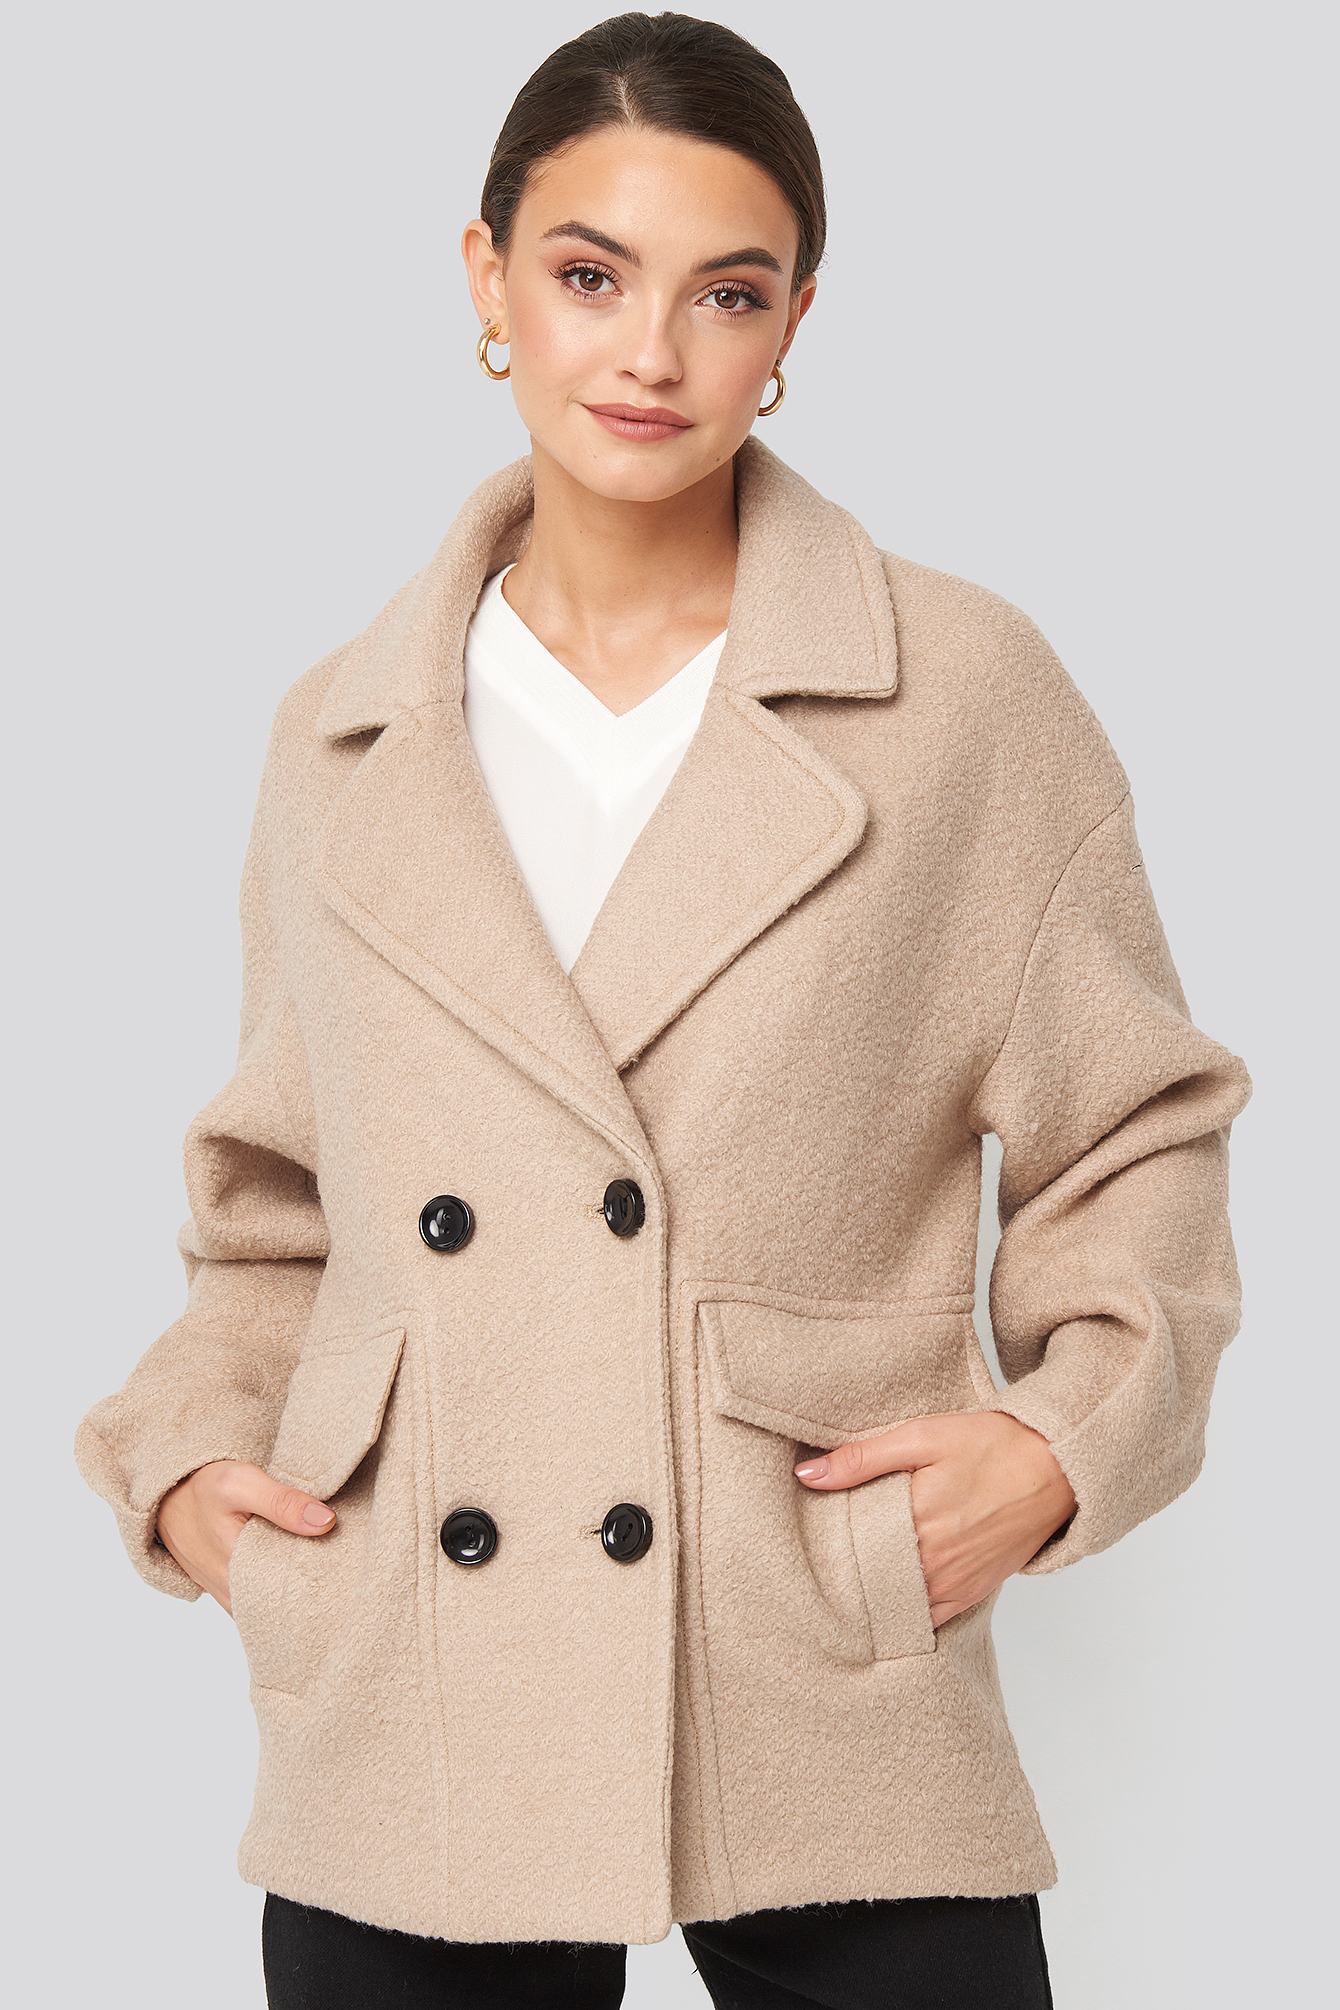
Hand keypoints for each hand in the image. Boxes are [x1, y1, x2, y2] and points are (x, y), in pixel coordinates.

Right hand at [156, 1460, 336, 1614]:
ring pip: (277, 1602)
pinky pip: (264, 1598)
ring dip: (300, 1585)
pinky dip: (283, 1583)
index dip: (326, 1579)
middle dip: (318, 1584)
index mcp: (238, 1573)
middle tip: (348, 1562)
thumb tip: (327, 1521)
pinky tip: (304, 1564)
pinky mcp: (232, 1590)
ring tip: (332, 1563)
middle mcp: (235, 1595)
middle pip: (288, 1601)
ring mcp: (232, 1596)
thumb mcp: (240, 1483)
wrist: (165, 1494)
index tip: (352, 1562)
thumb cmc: (200, 1486)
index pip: (294, 1593)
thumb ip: (282, 1502)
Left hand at [794, 1412, 1075, 1625]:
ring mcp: (954, 1584)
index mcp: (916, 1521)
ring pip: (896, 1604)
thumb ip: (862, 1458)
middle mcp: (933, 1562)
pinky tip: (888, 1597)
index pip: (849, 1549)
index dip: (825, 1547)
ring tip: (848, 1579)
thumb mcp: (922, 1436)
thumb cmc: (991, 1445)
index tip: (808, 1541)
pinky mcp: (972, 1593)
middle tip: (819, 1562)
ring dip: (872, 1594)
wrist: (1056, 1468)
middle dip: (844, 1572)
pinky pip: (928, 1618)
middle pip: (869, 1580)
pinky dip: (904, 1611)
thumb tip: (806, 1473)